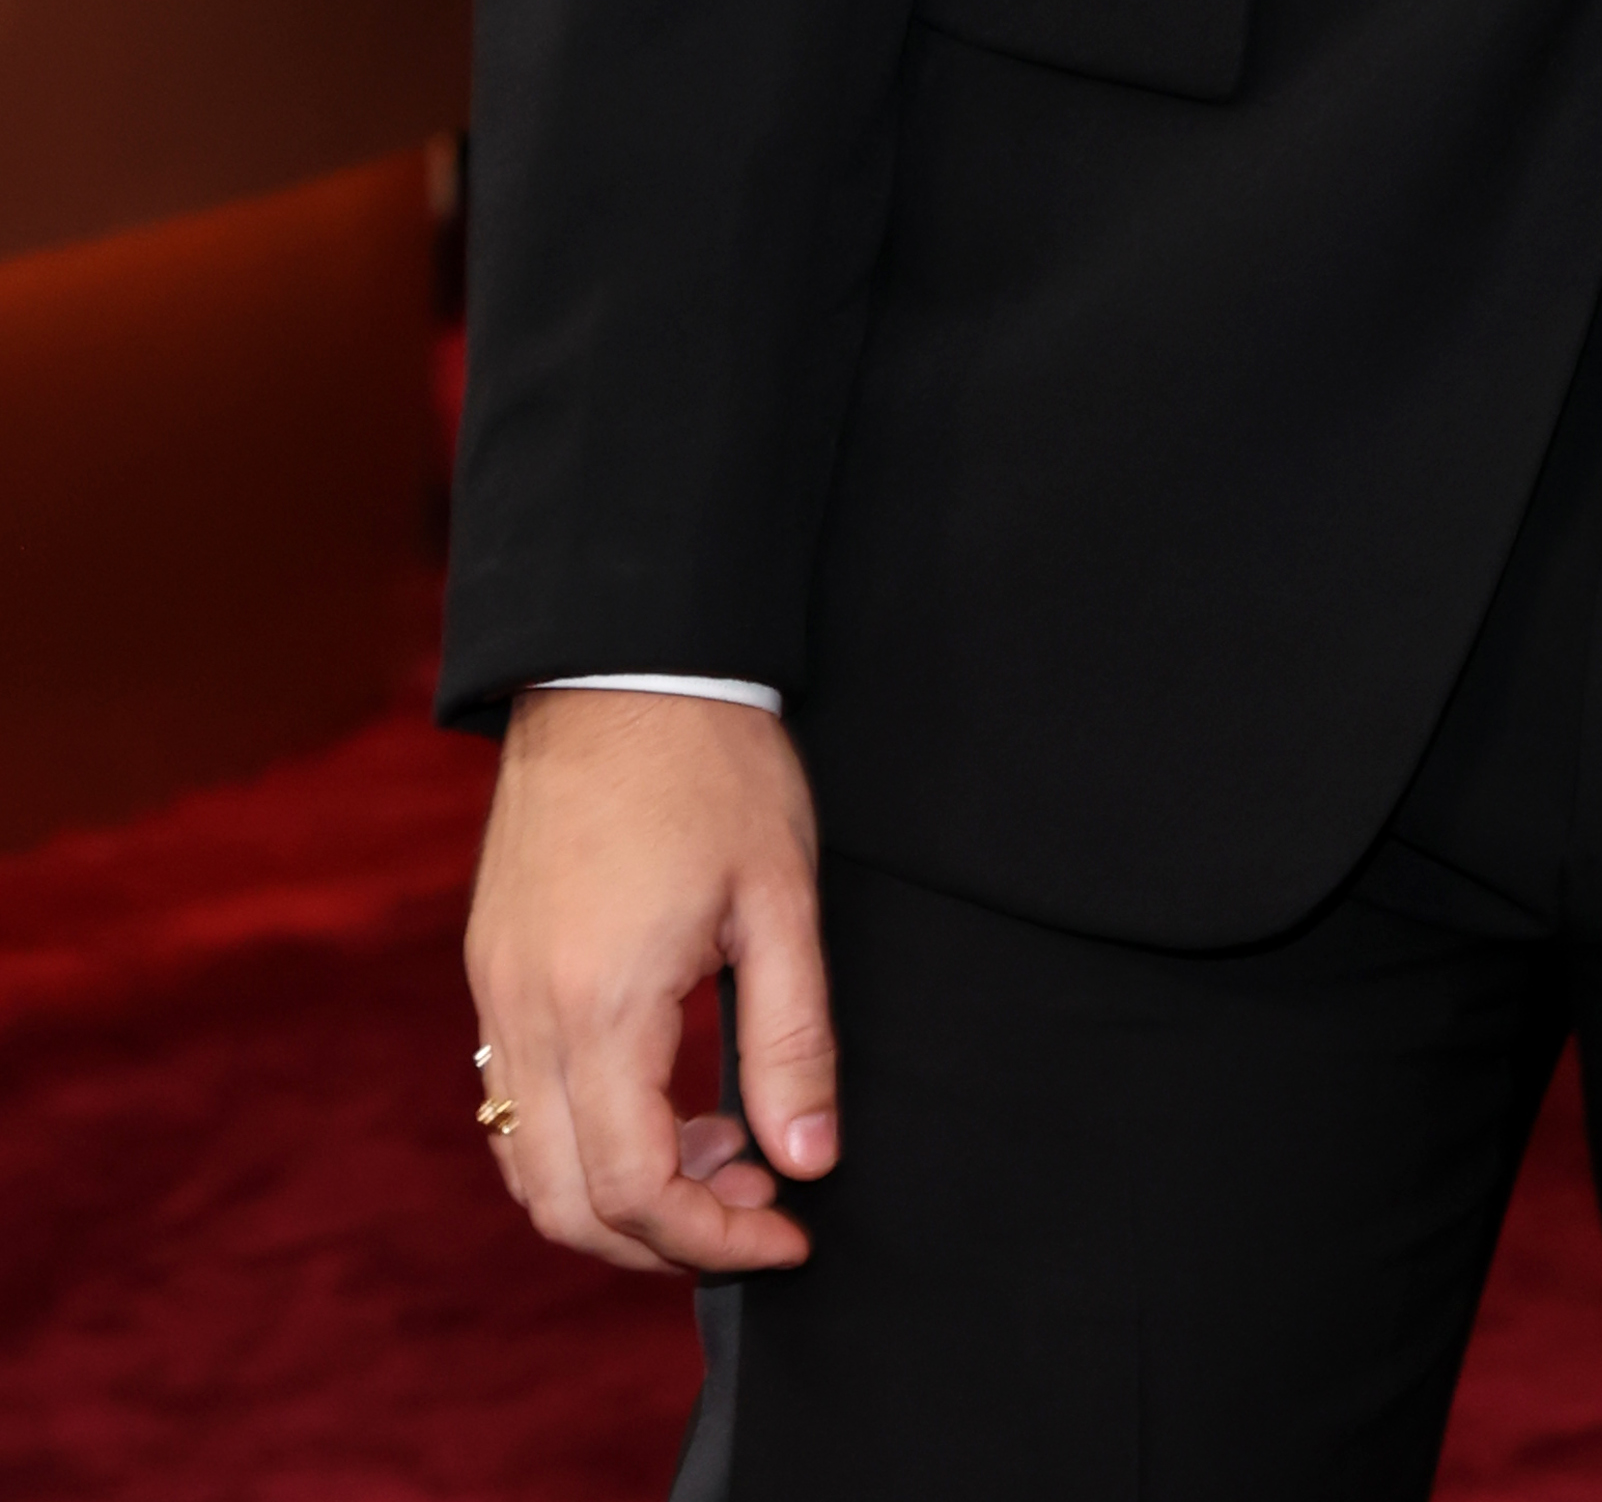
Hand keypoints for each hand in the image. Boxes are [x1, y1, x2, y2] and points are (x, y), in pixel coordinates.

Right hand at [464, 689, 837, 1275]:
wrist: (620, 662)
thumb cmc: (713, 765)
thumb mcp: (781, 898)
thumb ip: (793, 1039)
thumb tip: (808, 1162)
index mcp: (600, 1004)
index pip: (634, 1191)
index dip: (715, 1239)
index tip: (790, 1231)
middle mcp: (526, 1014)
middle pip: (565, 1205)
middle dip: (664, 1239)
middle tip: (758, 1202)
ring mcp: (495, 991)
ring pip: (527, 1163)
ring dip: (617, 1194)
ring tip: (720, 1146)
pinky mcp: (491, 966)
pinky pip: (511, 1100)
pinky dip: (578, 1138)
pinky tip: (660, 1099)